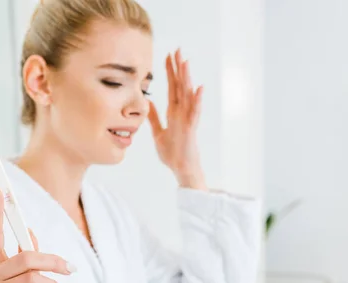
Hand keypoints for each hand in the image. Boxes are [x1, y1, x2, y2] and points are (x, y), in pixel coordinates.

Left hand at [147, 49, 206, 190]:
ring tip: (186, 62)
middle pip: (180, 86)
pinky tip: (199, 88)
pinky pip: (195, 112)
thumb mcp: (158, 132)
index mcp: (174, 112)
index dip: (169, 72)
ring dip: (187, 78)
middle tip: (177, 50)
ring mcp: (187, 119)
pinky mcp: (191, 129)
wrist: (180, 168)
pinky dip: (197, 100)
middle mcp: (182, 112)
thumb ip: (154, 117)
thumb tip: (148, 103)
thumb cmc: (172, 152)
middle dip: (178, 68)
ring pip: (188, 94)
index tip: (167, 56)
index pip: (171, 87)